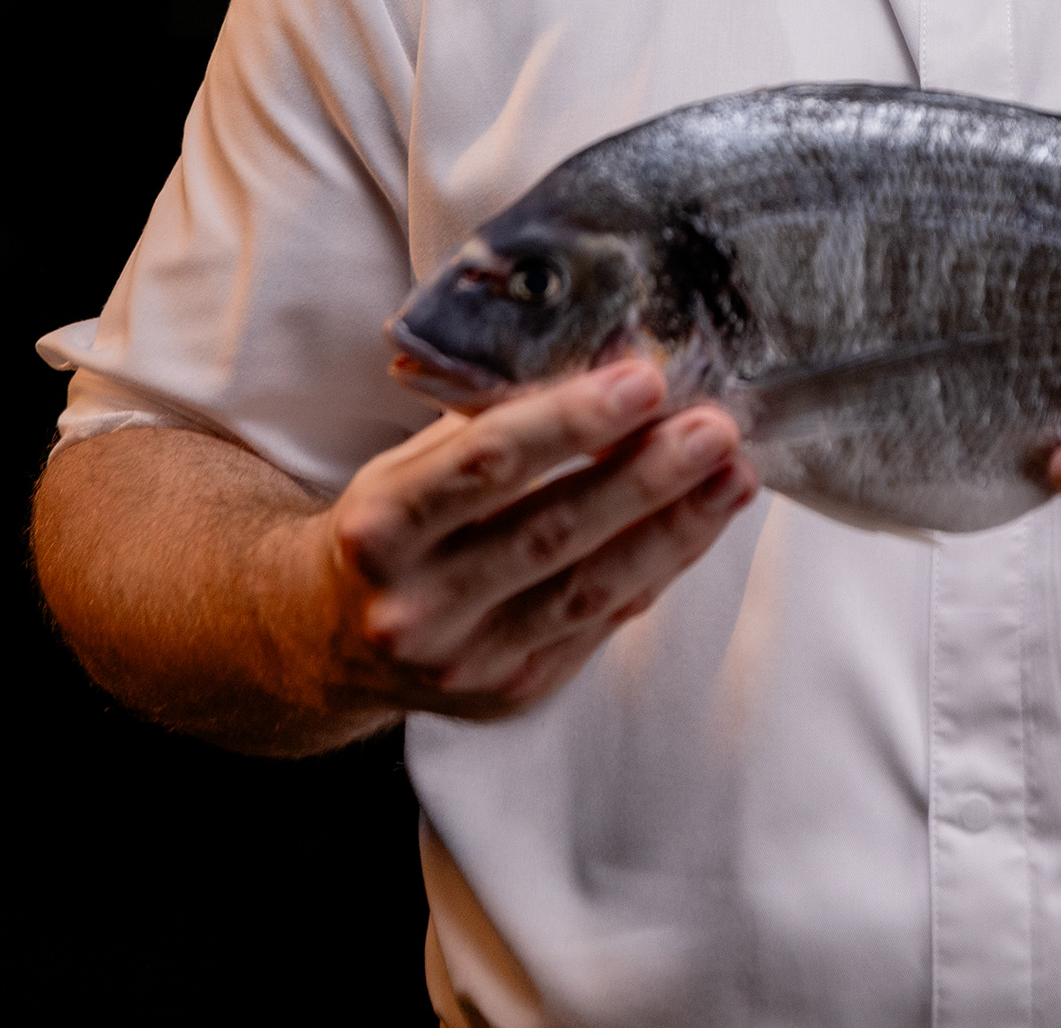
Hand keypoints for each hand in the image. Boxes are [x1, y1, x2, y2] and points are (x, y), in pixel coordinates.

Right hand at [319, 360, 757, 721]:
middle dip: (645, 478)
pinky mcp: (511, 695)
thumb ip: (488, 426)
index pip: (485, 464)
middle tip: (715, 428)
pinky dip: (656, 571)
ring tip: (734, 475)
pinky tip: (699, 525)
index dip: (570, 421)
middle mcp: (417, 605)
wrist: (325, 640)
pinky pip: (599, 627)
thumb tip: (607, 365)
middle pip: (549, 533)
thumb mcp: (405, 468)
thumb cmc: (388, 528)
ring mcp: (465, 663)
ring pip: (588, 591)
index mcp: (380, 528)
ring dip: (674, 529)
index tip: (645, 381)